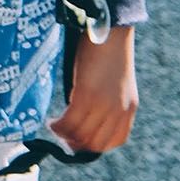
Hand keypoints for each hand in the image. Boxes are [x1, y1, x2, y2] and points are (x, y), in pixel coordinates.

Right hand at [52, 27, 136, 154]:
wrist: (110, 33)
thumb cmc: (108, 55)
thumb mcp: (112, 86)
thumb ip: (104, 105)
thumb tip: (81, 121)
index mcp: (128, 110)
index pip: (113, 141)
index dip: (93, 146)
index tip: (77, 140)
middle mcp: (119, 112)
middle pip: (94, 143)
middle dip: (75, 144)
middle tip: (60, 135)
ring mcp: (104, 105)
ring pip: (80, 134)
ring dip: (63, 135)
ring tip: (53, 126)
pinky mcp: (88, 96)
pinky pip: (70, 121)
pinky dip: (58, 125)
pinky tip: (51, 120)